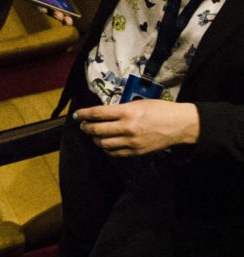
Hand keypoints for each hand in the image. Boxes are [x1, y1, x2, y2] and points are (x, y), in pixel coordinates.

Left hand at [74, 100, 199, 155]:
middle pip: (97, 130)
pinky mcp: (136, 152)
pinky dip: (106, 149)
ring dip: (95, 139)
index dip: (83, 114)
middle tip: (84, 125)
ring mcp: (131, 142)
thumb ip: (120, 109)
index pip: (98, 113)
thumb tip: (102, 113)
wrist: (180, 125)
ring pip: (103, 144)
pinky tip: (106, 144)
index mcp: (127, 112)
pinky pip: (114, 153)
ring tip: (94, 135)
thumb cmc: (160, 110)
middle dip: (86, 127)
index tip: (77, 115)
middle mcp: (127, 127)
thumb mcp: (138, 103)